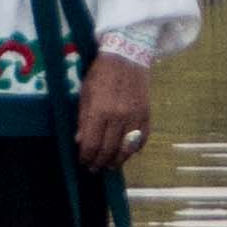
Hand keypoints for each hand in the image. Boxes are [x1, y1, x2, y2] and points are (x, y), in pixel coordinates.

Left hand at [74, 53, 151, 173]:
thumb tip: (80, 141)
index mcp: (100, 111)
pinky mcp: (146, 115)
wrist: (127, 58)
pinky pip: (142, 139)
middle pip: (108, 150)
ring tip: (110, 166)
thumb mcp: (85, 93)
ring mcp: (135, 117)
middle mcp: (118, 117)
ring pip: (126, 149)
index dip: (86, 157)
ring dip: (117, 161)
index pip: (92, 144)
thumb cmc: (101, 74)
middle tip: (94, 168)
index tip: (83, 161)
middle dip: (99, 163)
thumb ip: (83, 118)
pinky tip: (126, 152)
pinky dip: (134, 149)